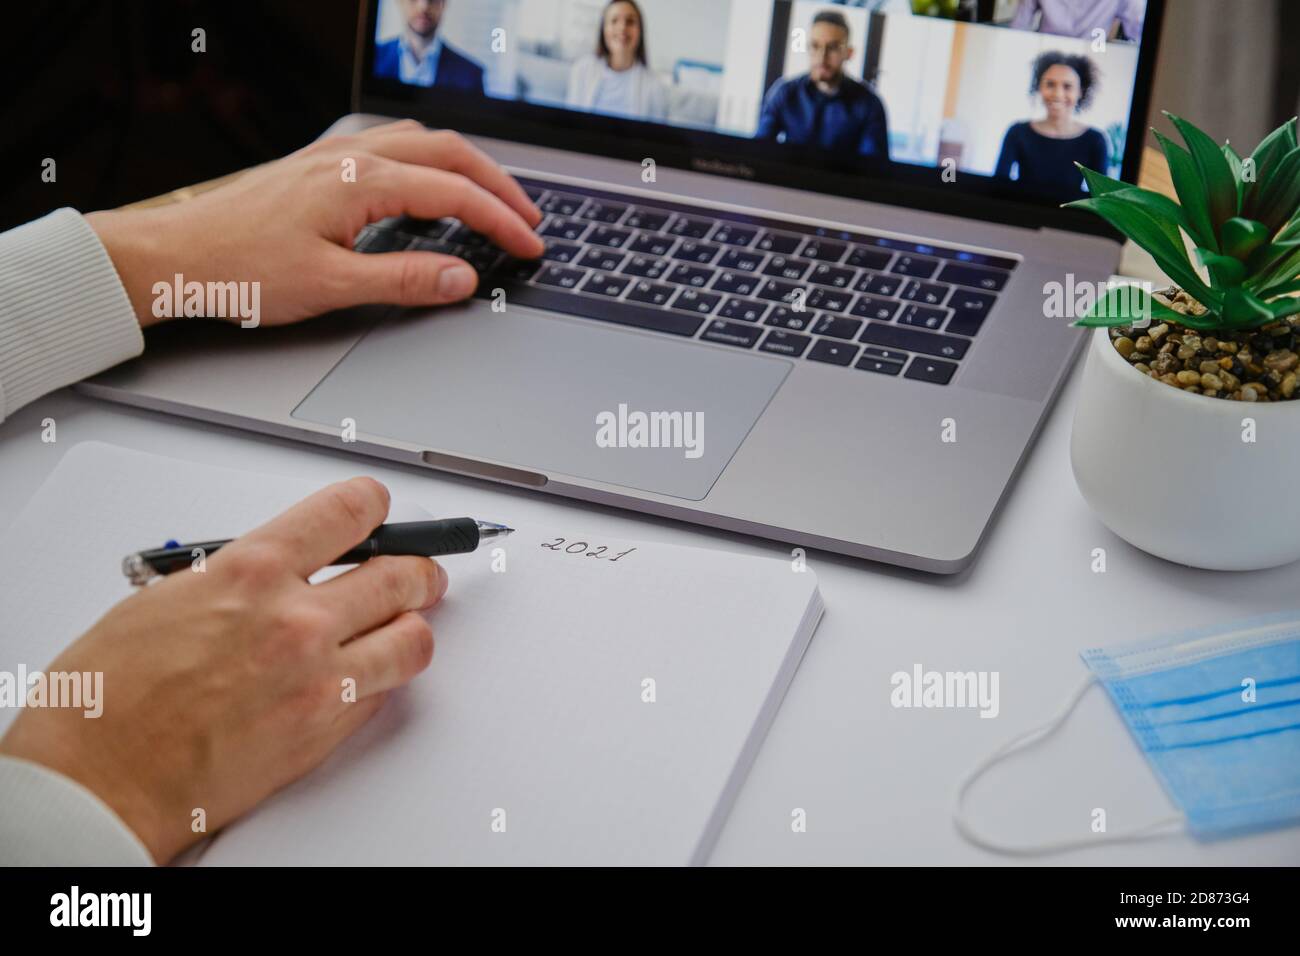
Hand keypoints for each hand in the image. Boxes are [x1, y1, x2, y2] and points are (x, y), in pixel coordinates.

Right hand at [0, 477, 445, 863]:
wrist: (100, 779)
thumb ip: (244, 577)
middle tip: (418, 573)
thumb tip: (285, 568)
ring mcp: (318, 677)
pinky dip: (381, 679)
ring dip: (411, 627)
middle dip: (416, 570)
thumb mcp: (171, 596)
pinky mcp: (325, 729)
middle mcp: (295, 619)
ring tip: (404, 625)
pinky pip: (384, 693)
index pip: (349, 512)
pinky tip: (363, 674)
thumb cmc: (112, 696)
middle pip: (400, 575)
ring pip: (412, 638)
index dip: (374, 507)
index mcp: (251, 571)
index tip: (380, 510)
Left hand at [84, 121, 544, 328]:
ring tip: (492, 200)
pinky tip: (427, 188)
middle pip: (448, 154)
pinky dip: (429, 163)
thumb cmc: (239, 271)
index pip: (454, 195)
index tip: (531, 246)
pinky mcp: (317, 167)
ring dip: (465, 168)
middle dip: (497, 186)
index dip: (500, 221)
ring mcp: (333, 158)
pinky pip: (391, 148)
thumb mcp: (331, 286)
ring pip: (421, 143)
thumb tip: (462, 277)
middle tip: (529, 220)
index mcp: (360, 183)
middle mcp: (351, 159)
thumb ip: (404, 279)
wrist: (172, 256)